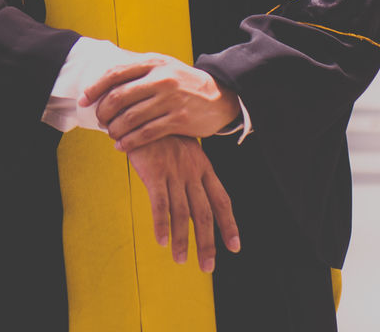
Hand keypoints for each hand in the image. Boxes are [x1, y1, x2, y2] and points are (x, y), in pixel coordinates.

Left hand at [80, 54, 240, 151]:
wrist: (219, 96)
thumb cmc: (183, 82)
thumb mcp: (164, 66)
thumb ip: (139, 69)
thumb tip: (106, 76)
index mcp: (153, 62)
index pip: (116, 73)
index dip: (95, 87)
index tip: (84, 99)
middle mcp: (160, 79)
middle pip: (119, 97)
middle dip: (103, 112)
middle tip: (99, 120)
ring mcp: (169, 100)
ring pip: (130, 118)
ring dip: (114, 129)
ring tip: (111, 134)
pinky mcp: (178, 120)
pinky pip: (145, 134)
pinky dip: (129, 142)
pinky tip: (122, 145)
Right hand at [127, 135, 239, 271]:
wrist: (144, 112)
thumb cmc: (164, 134)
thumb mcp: (186, 150)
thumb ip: (192, 173)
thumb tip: (196, 200)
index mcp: (203, 167)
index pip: (222, 199)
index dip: (229, 224)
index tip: (234, 246)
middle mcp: (192, 171)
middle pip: (204, 212)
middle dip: (208, 242)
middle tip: (208, 267)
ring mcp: (174, 172)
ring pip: (183, 212)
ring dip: (183, 239)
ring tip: (182, 259)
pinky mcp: (154, 172)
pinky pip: (160, 203)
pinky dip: (162, 224)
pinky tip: (162, 241)